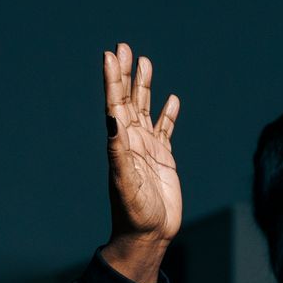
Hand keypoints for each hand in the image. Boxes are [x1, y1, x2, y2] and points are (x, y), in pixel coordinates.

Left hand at [103, 43, 180, 256]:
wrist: (148, 235)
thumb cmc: (134, 213)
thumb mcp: (124, 183)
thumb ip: (118, 152)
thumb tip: (112, 120)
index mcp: (120, 143)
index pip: (115, 104)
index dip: (112, 79)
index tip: (110, 55)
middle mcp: (132, 141)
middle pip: (128, 100)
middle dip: (126, 74)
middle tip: (124, 47)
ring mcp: (148, 149)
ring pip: (146, 110)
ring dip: (144, 86)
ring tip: (144, 61)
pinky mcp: (164, 159)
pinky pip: (166, 130)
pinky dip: (168, 114)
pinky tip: (172, 100)